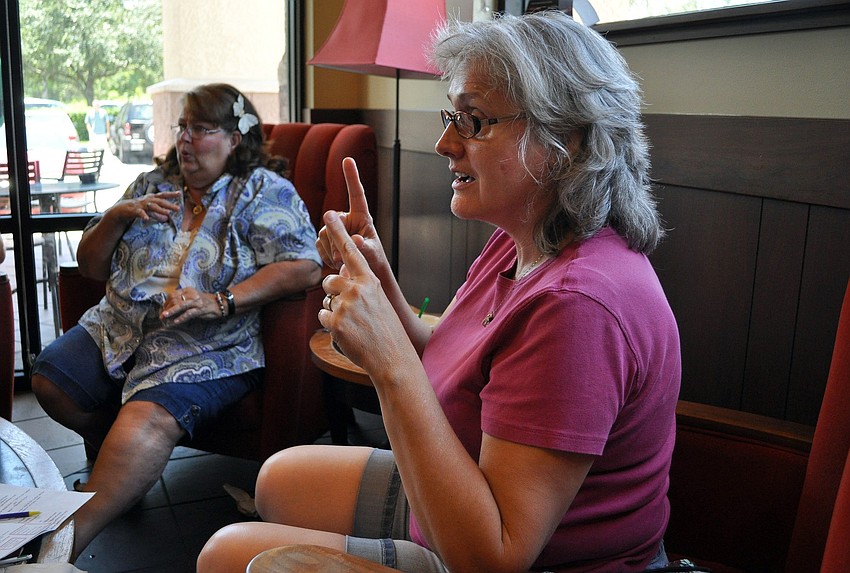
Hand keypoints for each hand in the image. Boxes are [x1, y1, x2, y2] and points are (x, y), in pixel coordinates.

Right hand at [107, 191, 180, 225]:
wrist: (121, 210)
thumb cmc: (138, 209)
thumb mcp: (149, 212)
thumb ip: (158, 214)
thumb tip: (167, 218)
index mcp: (151, 198)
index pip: (163, 196)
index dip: (171, 194)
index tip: (180, 193)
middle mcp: (147, 200)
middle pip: (159, 201)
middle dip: (169, 204)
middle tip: (178, 209)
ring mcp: (140, 204)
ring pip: (151, 206)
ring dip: (160, 210)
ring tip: (168, 213)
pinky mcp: (134, 210)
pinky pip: (139, 213)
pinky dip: (143, 215)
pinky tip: (147, 219)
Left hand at [160, 287, 222, 324]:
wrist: (219, 303)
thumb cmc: (204, 301)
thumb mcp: (192, 297)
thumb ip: (182, 300)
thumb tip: (169, 307)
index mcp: (188, 290)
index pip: (173, 295)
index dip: (166, 303)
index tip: (162, 310)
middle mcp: (191, 294)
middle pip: (175, 300)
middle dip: (166, 308)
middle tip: (161, 316)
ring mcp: (196, 302)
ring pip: (180, 306)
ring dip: (171, 312)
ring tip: (164, 317)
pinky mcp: (200, 309)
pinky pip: (188, 313)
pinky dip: (181, 318)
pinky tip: (175, 321)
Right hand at [316, 157, 385, 271]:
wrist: (363, 272)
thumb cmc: (374, 259)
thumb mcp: (372, 254)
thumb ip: (365, 247)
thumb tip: (355, 239)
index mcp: (362, 217)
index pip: (357, 194)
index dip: (352, 177)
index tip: (348, 159)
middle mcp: (347, 219)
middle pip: (333, 221)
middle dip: (336, 240)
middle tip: (342, 259)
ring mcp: (334, 228)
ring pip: (324, 233)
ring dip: (332, 251)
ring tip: (342, 263)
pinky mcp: (325, 239)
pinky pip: (319, 244)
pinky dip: (326, 256)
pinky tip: (335, 263)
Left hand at [318, 210, 406, 375]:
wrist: (392, 357)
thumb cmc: (386, 330)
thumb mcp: (378, 301)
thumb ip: (361, 285)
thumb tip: (342, 272)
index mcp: (370, 280)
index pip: (351, 251)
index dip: (338, 231)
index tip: (329, 214)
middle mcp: (357, 289)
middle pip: (330, 279)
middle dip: (333, 291)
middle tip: (349, 309)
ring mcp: (345, 305)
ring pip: (326, 300)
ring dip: (333, 311)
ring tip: (353, 324)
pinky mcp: (335, 322)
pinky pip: (323, 316)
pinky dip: (331, 325)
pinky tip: (347, 333)